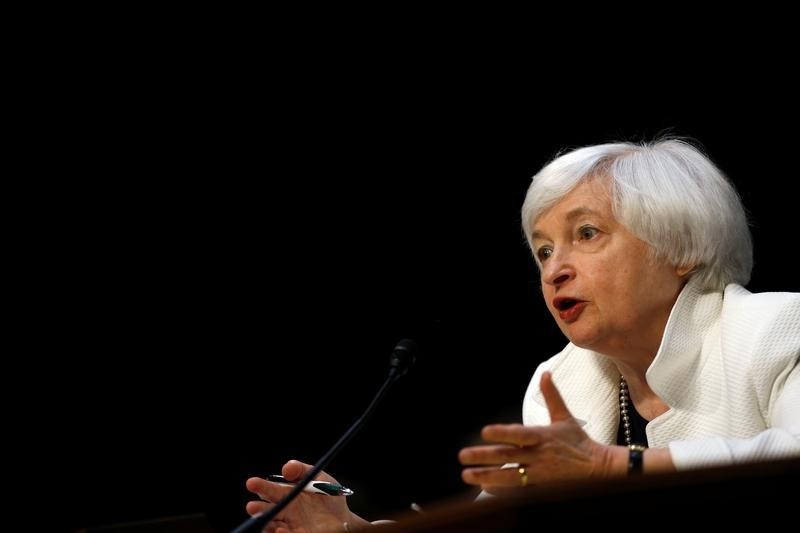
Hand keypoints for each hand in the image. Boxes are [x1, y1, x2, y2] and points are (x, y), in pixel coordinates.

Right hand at [245, 459, 368, 532]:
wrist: (345, 518)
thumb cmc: (329, 496)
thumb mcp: (319, 477)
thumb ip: (302, 470)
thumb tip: (286, 469)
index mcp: (287, 494)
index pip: (270, 490)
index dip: (260, 486)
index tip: (251, 483)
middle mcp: (285, 511)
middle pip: (267, 510)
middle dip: (258, 508)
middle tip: (252, 506)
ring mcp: (290, 526)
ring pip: (271, 526)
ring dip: (266, 524)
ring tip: (266, 519)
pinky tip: (281, 529)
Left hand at [458, 371, 619, 491]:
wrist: (599, 469)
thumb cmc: (578, 441)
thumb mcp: (565, 417)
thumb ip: (551, 396)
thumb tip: (545, 373)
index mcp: (543, 437)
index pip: (520, 435)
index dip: (502, 434)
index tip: (484, 432)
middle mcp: (539, 456)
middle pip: (508, 456)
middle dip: (484, 457)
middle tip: (462, 455)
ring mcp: (539, 474)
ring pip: (509, 477)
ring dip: (487, 477)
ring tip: (467, 475)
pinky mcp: (541, 488)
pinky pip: (518, 491)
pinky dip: (502, 491)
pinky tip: (485, 489)